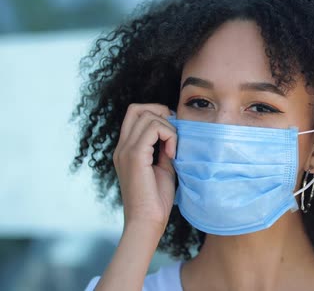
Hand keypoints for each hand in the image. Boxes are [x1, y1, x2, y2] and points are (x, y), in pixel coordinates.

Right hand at [113, 103, 176, 232]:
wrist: (147, 222)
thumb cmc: (156, 200)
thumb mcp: (163, 168)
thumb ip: (164, 149)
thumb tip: (174, 134)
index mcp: (126, 150)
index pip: (135, 115)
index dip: (158, 115)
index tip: (173, 134)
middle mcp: (122, 147)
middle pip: (137, 108)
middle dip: (161, 113)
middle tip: (174, 135)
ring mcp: (125, 150)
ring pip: (147, 115)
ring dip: (168, 128)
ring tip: (173, 150)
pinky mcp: (134, 156)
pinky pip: (153, 129)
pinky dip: (169, 136)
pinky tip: (172, 154)